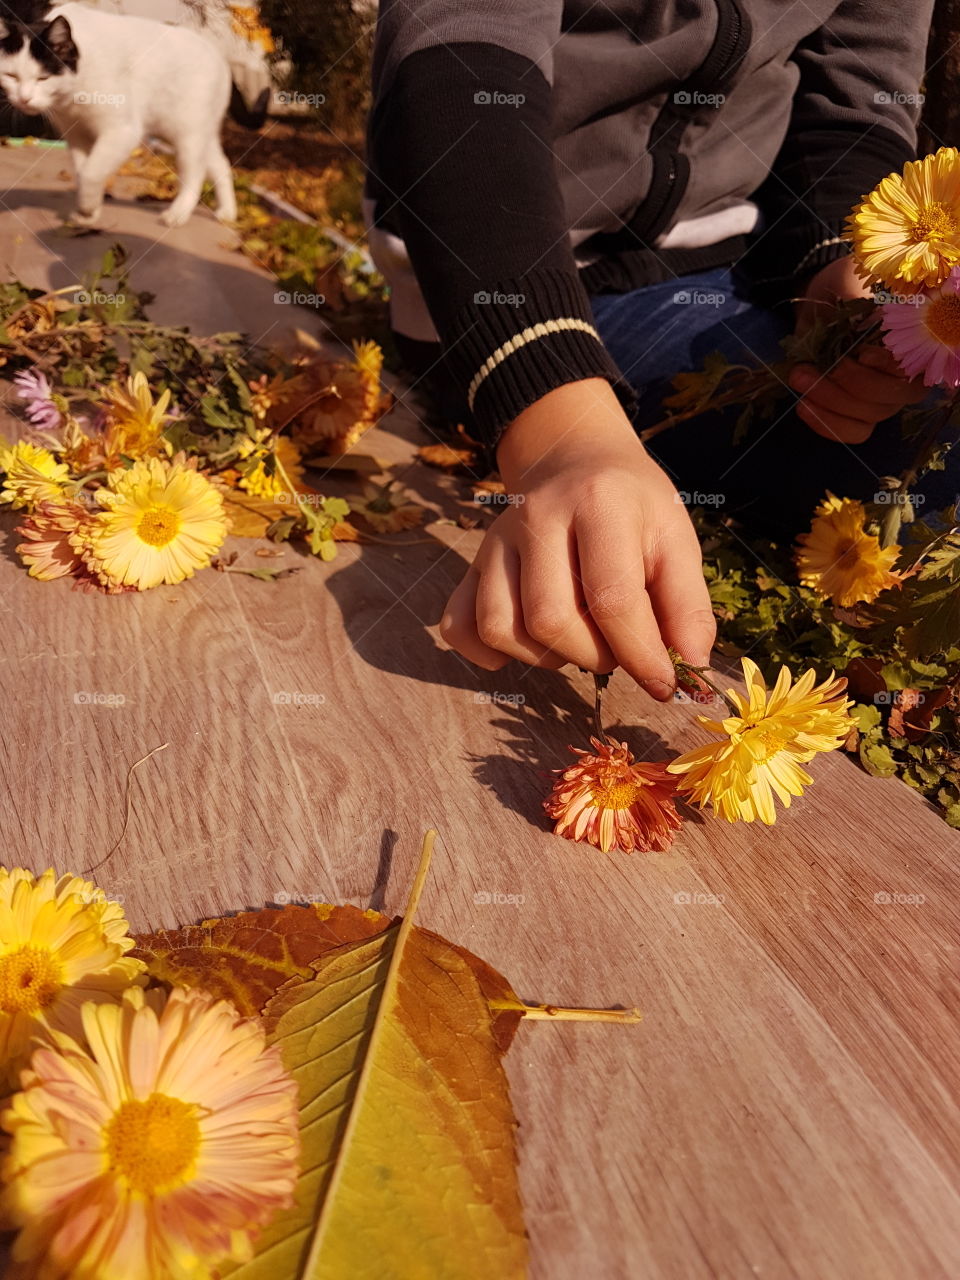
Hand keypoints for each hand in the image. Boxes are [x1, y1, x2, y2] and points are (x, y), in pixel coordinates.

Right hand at [438, 378, 715, 697]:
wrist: (574, 456)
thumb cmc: (632, 505)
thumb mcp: (676, 537)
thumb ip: (687, 603)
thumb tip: (690, 667)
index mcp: (598, 504)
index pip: (613, 597)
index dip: (642, 654)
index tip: (664, 684)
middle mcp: (537, 518)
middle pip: (550, 620)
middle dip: (594, 657)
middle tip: (618, 646)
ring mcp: (496, 541)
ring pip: (501, 628)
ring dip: (546, 658)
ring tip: (579, 641)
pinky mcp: (473, 563)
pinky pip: (459, 626)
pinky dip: (489, 654)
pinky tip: (528, 646)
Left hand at [789, 255, 925, 442]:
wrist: (823, 300)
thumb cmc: (842, 290)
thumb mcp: (846, 286)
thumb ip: (853, 306)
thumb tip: (851, 329)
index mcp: (913, 339)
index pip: (913, 363)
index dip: (889, 365)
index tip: (862, 353)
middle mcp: (906, 374)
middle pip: (890, 396)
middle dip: (847, 383)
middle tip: (807, 369)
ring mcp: (885, 397)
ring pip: (869, 416)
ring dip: (829, 402)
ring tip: (799, 379)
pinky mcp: (861, 413)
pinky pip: (853, 431)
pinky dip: (827, 423)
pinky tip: (803, 406)